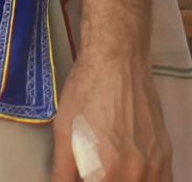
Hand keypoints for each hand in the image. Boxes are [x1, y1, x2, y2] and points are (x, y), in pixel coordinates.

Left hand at [51, 50, 170, 180]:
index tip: (82, 174)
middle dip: (104, 178)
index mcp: (107, 172)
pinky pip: (162, 181)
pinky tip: (133, 170)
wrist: (118, 60)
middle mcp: (135, 175)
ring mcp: (155, 165)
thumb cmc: (85, 91)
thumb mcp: (63, 129)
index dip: (85, 181)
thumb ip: (63, 169)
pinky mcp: (166, 153)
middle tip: (95, 166)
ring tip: (111, 164)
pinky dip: (147, 180)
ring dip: (123, 179)